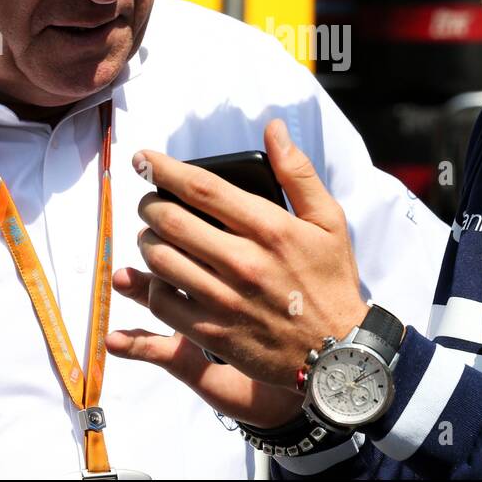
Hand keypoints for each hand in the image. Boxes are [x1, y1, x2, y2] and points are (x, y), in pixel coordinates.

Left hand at [107, 118, 369, 398]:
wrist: (338, 353)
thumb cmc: (332, 282)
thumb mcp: (329, 221)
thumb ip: (298, 173)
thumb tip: (273, 129)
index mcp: (270, 228)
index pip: (202, 188)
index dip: (164, 169)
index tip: (142, 158)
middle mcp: (244, 262)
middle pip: (171, 221)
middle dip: (149, 204)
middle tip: (149, 201)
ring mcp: (225, 300)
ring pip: (161, 259)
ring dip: (147, 241)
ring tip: (153, 236)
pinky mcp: (213, 333)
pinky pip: (163, 302)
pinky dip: (151, 284)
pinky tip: (160, 275)